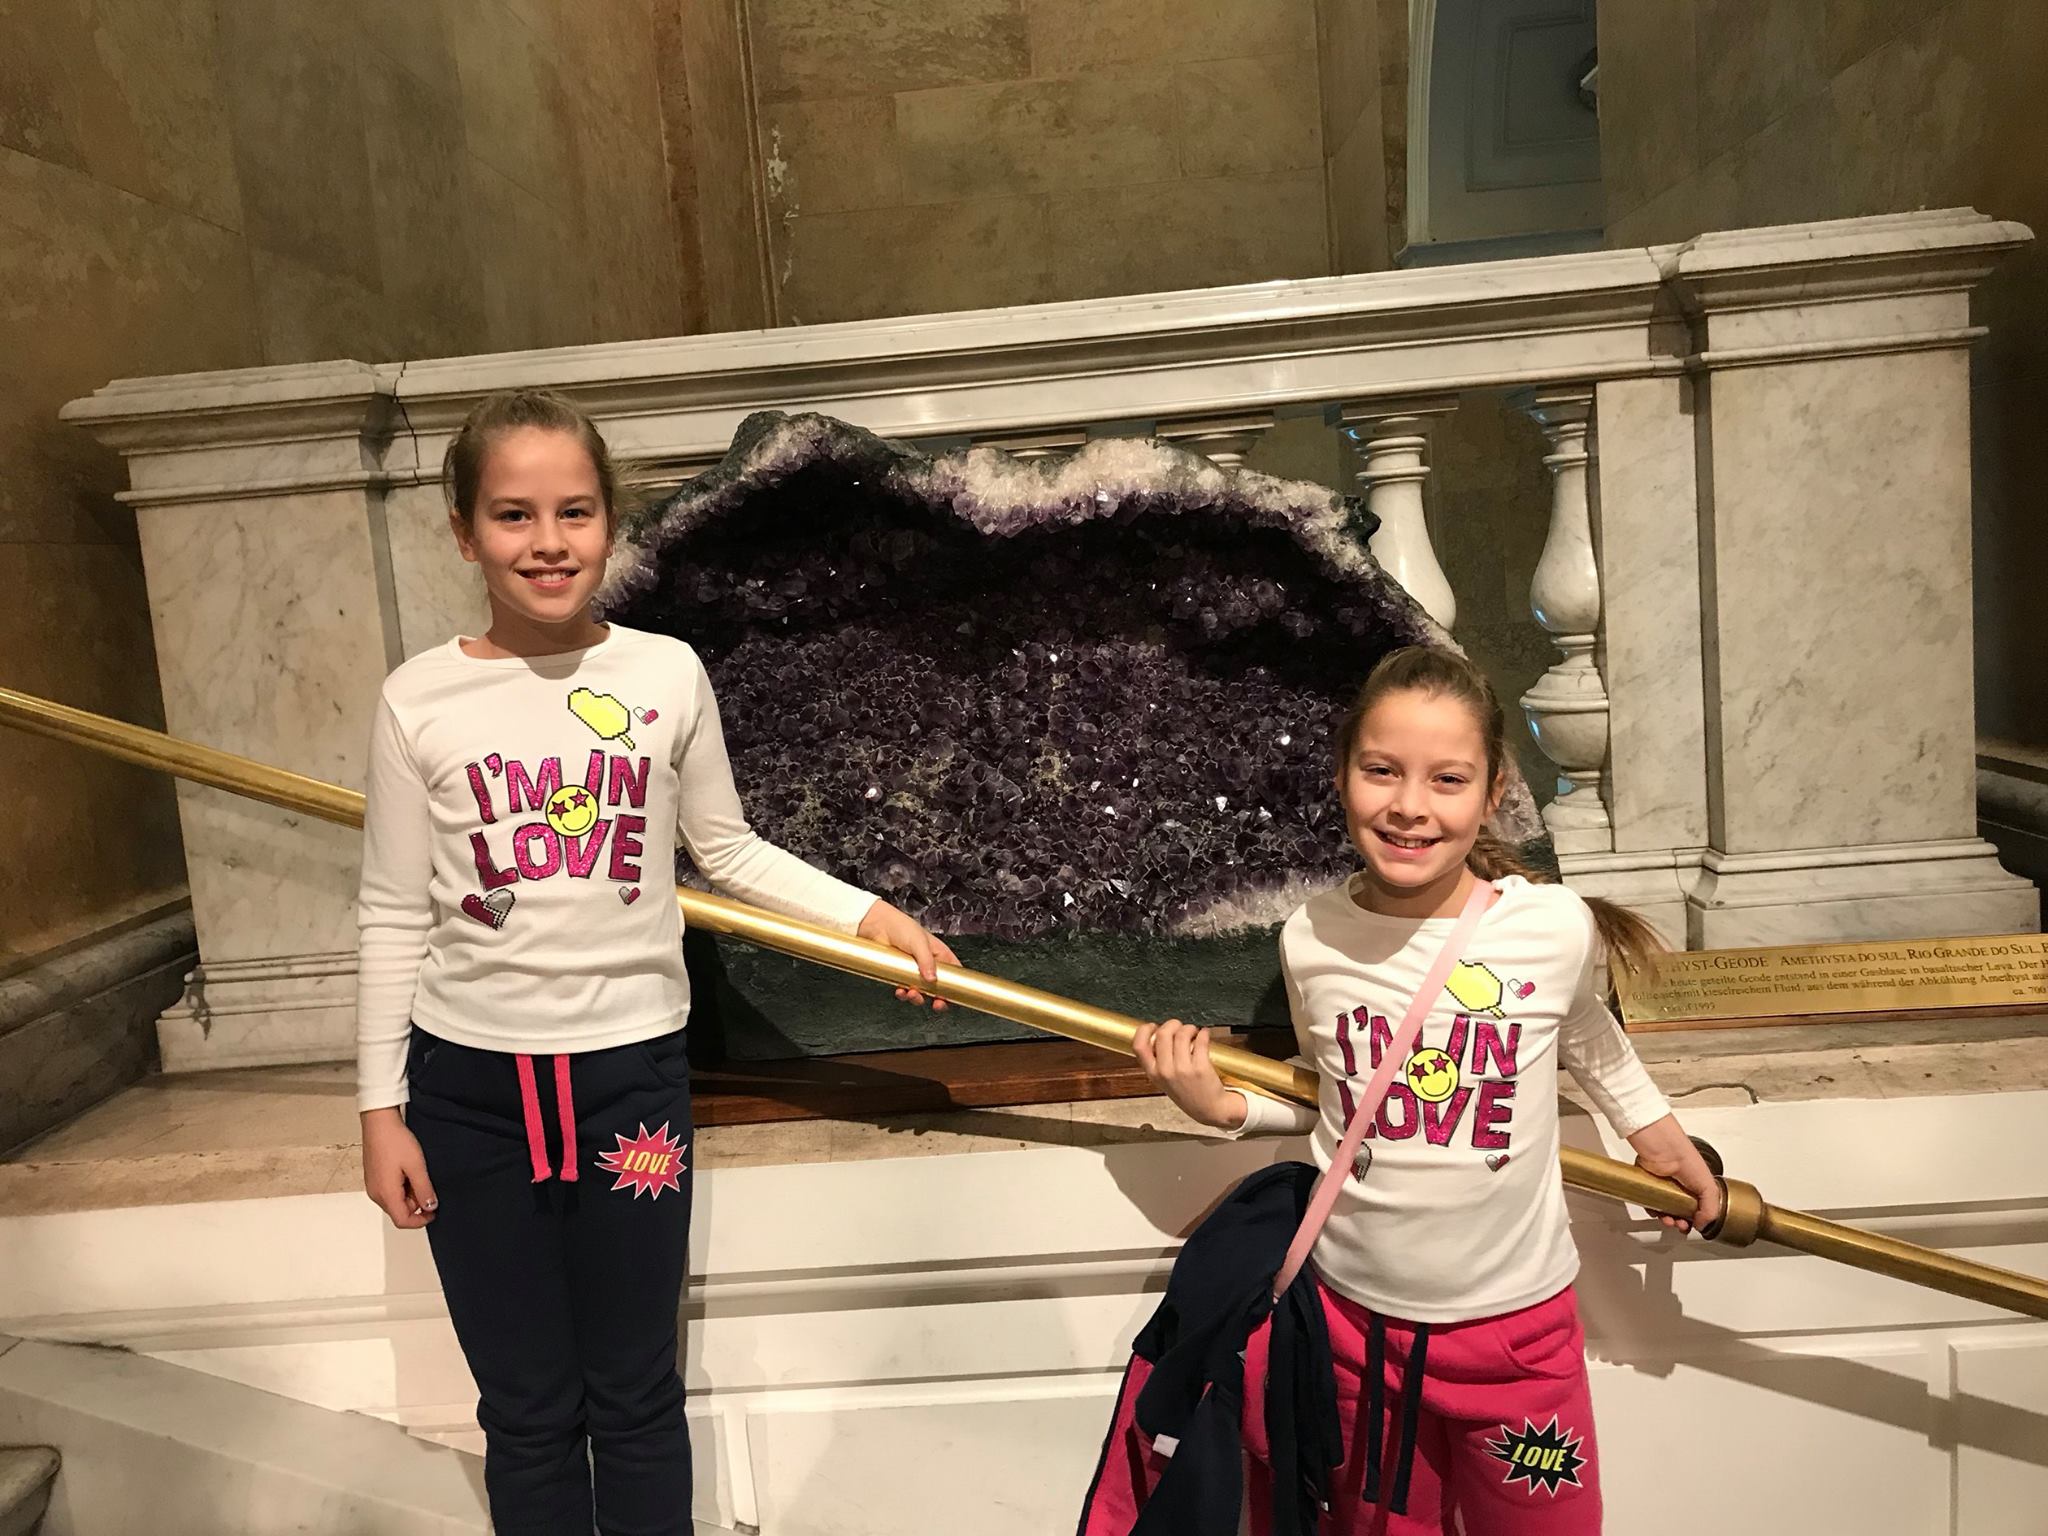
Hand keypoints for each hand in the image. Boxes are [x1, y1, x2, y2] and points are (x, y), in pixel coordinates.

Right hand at [362, 1107, 437, 1228]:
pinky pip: (390, 1191)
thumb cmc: (395, 1141)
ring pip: (395, 1201)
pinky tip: (408, 1170)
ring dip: (409, 1194)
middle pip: (399, 1212)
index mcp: (386, 1194)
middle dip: (416, 1204)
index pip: (402, 1221)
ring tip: (417, 1173)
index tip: (434, 1212)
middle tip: (427, 1184)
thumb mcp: (417, 1166)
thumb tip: (430, 1207)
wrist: (379, 1122)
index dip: (420, 1221)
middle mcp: (376, 1193)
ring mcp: (373, 1186)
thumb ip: (424, 1190)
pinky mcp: (373, 1178)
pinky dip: (402, 1187)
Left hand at [857, 900, 958, 1008]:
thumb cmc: (901, 927)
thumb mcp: (919, 942)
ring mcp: (915, 971)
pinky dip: (903, 994)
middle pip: (939, 988)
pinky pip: (905, 990)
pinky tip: (900, 991)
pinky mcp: (901, 976)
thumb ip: (927, 961)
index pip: (954, 973)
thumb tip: (932, 978)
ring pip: (922, 992)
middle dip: (939, 998)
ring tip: (913, 994)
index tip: (953, 996)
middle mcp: (929, 964)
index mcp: (940, 955)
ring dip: (918, 997)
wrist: (877, 926)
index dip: (956, 986)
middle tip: (937, 1003)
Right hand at [1132, 1019, 1247, 1131]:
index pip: (1139, 1046)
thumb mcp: (1164, 1082)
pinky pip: (1200, 1040)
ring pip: (1182, 1034)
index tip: (1153, 1026)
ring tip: (1194, 1031)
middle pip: (1163, 1034)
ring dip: (1189, 1028)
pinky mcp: (1201, 1067)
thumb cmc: (1188, 1095)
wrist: (1210, 1110)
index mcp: (1153, 1074)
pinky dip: (1204, 1033)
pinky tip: (1205, 1034)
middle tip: (1179, 1026)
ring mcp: (1183, 1070)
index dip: (1145, 1030)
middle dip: (1172, 1024)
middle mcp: (1166, 1071)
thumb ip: (1157, 1062)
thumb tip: (1159, 1035)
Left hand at [1628, 1114, 1723, 1234]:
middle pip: (1680, 1213)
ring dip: (1667, 1219)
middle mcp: (1681, 1188)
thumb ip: (1710, 1210)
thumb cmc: (1687, 1161)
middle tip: (1680, 1224)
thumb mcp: (1709, 1188)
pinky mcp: (1649, 1186)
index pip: (1697, 1210)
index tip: (1694, 1227)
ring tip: (1668, 1220)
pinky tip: (1657, 1212)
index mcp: (1697, 1188)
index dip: (1695, 1221)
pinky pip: (1650, 1203)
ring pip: (1664, 1210)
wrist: (1665, 1151)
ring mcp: (1665, 1187)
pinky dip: (1652, 1211)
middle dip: (1680, 1223)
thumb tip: (1702, 1226)